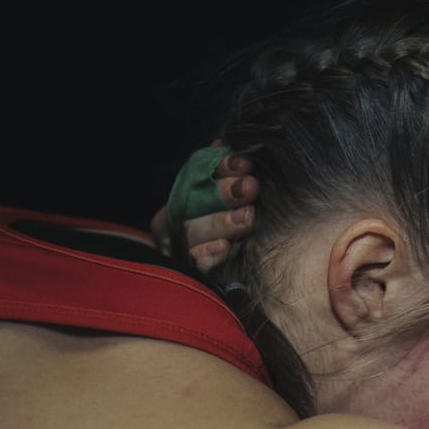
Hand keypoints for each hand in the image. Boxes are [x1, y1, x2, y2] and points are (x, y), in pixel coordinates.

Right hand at [150, 141, 258, 272]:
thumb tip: (224, 144)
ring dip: (220, 222)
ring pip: (191, 231)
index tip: (243, 163)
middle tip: (251, 186)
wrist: (241, 284)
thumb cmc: (242, 226)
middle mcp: (177, 221)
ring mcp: (182, 248)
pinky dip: (207, 255)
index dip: (218, 166)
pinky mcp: (193, 275)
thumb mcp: (234, 198)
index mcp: (186, 197)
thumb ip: (229, 173)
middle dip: (222, 193)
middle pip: (192, 201)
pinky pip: (194, 266)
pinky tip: (224, 247)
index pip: (196, 174)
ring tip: (248, 217)